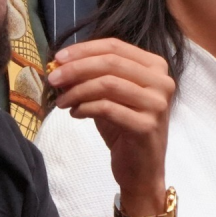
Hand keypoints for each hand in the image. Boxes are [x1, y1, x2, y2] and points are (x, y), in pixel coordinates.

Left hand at [48, 38, 173, 211]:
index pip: (116, 46)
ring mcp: (157, 104)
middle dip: (76, 68)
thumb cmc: (125, 129)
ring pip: (107, 84)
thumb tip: (61, 64)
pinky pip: (107, 108)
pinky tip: (75, 113)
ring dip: (77, 90)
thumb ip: (94, 76)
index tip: (58, 58)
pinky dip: (85, 107)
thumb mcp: (111, 96)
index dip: (84, 49)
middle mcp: (162, 82)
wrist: (142, 170)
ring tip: (62, 101)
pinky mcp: (147, 126)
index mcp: (156, 67)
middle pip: (111, 63)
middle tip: (53, 79)